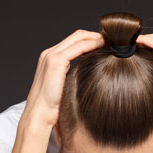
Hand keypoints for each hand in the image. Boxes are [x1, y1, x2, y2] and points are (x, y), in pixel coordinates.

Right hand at [12, 30, 104, 152]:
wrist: (38, 116)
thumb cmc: (51, 109)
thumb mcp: (64, 89)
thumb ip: (73, 80)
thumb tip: (90, 82)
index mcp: (50, 59)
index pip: (74, 42)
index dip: (91, 41)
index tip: (107, 45)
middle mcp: (49, 54)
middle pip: (77, 36)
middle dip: (96, 36)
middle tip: (113, 41)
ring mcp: (51, 56)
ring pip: (79, 38)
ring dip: (96, 38)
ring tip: (112, 43)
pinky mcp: (56, 61)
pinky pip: (79, 47)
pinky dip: (93, 44)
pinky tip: (104, 47)